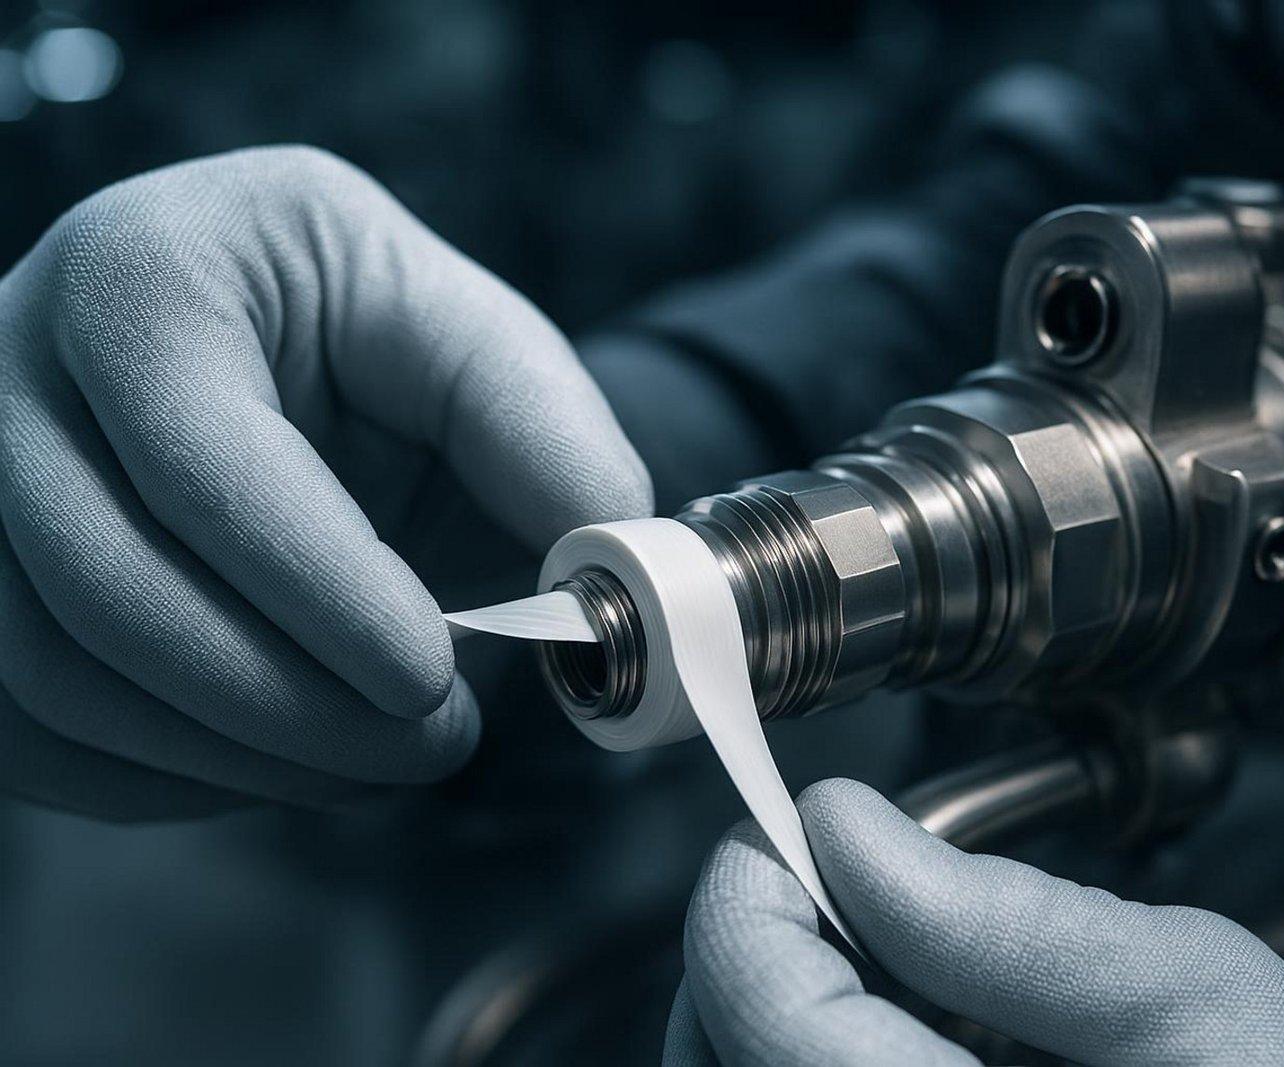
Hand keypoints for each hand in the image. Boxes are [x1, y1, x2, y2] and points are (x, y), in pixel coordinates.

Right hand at [0, 146, 651, 819]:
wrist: (289, 370)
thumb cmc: (385, 345)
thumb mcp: (476, 343)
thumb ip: (546, 433)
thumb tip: (598, 562)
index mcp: (149, 272)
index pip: (204, 459)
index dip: (319, 589)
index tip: (432, 678)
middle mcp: (16, 362)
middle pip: (108, 583)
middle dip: (286, 701)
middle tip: (432, 746)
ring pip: (54, 671)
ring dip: (235, 754)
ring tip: (379, 762)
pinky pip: (29, 725)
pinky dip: (165, 777)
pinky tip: (287, 765)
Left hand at [667, 778, 1283, 1065]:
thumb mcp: (1201, 1003)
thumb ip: (1005, 917)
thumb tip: (852, 832)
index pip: (759, 1010)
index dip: (748, 893)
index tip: (790, 826)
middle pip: (722, 1065)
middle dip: (755, 952)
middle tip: (834, 876)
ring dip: (782, 1012)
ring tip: (889, 954)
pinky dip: (827, 1063)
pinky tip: (915, 1031)